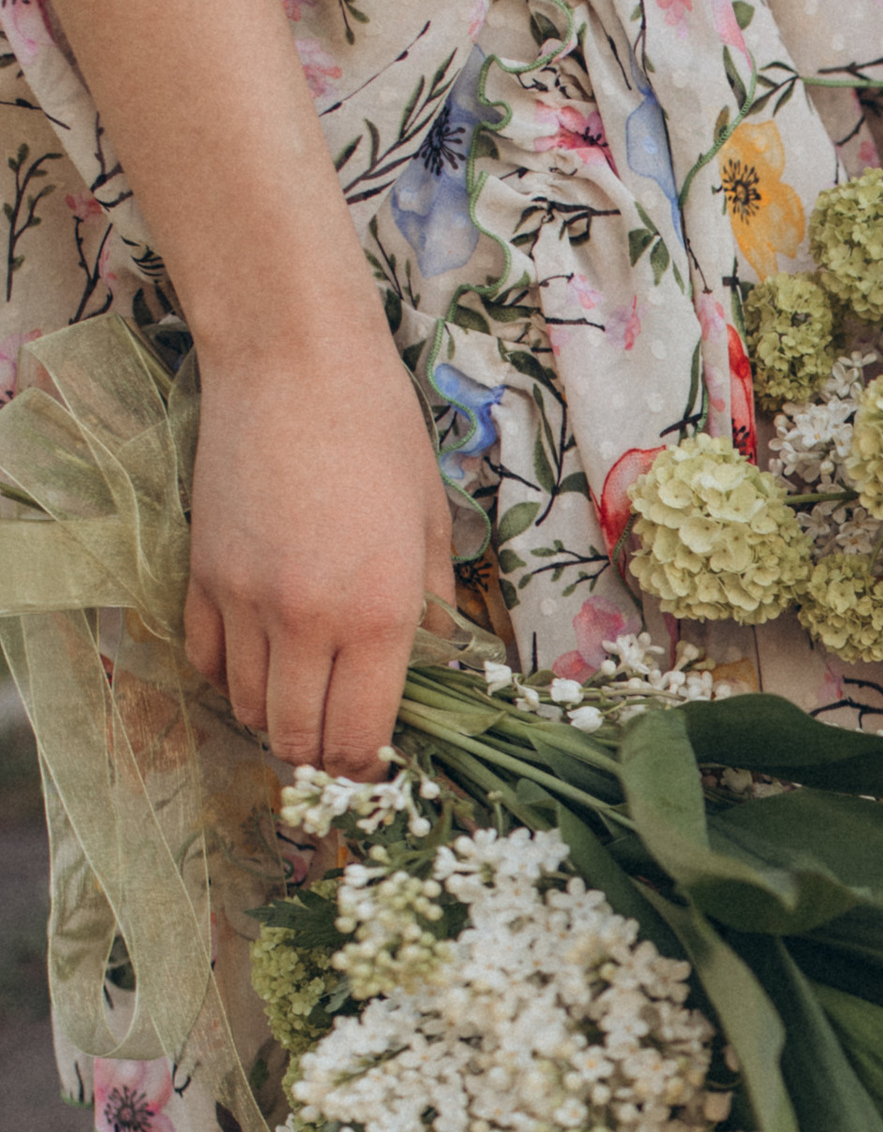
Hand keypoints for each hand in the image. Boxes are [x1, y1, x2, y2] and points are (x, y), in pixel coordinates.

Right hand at [185, 308, 455, 776]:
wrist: (292, 361)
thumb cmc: (380, 431)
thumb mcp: (432, 524)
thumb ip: (431, 612)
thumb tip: (433, 672)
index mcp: (379, 617)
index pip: (360, 737)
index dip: (368, 770)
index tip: (377, 767)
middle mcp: (307, 623)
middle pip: (297, 739)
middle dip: (320, 758)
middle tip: (338, 744)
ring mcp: (244, 602)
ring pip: (247, 709)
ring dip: (275, 718)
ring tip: (303, 699)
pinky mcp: (199, 576)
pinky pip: (206, 662)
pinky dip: (230, 678)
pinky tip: (259, 662)